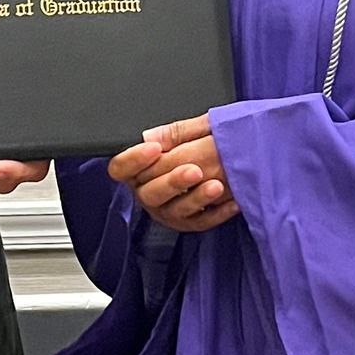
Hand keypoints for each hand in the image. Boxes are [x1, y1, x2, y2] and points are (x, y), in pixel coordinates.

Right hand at [108, 114, 238, 233]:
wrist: (228, 161)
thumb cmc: (203, 144)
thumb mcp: (192, 131)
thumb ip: (173, 133)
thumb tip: (150, 136)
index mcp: (139, 169)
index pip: (121, 168)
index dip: (134, 160)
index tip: (154, 149)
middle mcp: (148, 193)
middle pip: (149, 193)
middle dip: (172, 182)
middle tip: (194, 170)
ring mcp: (167, 210)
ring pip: (175, 210)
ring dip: (196, 198)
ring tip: (216, 186)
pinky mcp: (189, 222)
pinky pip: (201, 222)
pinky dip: (218, 213)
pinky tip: (232, 202)